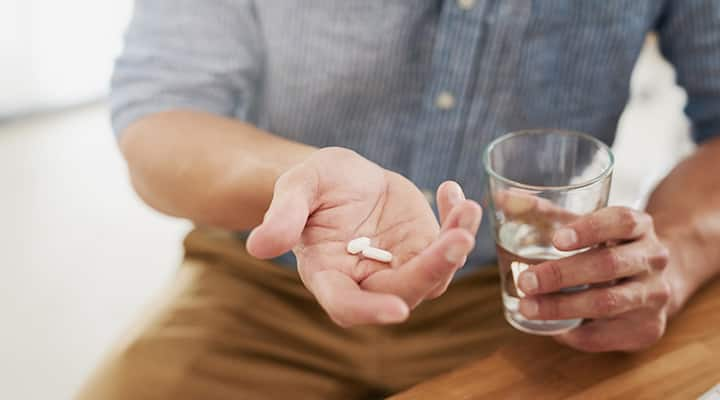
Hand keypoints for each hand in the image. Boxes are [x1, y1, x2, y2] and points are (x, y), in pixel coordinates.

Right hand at [246, 148, 481, 326]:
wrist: (342, 177)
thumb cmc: (314, 185)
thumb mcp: (297, 186)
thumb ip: (284, 214)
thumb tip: (258, 246)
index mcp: (328, 274)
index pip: (346, 304)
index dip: (369, 311)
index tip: (397, 309)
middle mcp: (366, 280)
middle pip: (402, 290)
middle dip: (432, 269)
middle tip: (457, 239)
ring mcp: (399, 266)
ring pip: (435, 274)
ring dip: (455, 245)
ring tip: (466, 208)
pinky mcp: (422, 248)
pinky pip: (448, 245)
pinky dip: (457, 222)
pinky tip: (452, 191)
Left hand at [516, 206, 672, 351]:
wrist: (653, 282)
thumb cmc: (605, 247)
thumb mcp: (583, 226)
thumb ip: (544, 212)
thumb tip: (501, 198)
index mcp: (639, 226)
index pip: (622, 221)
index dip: (589, 229)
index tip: (556, 239)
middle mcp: (653, 258)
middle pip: (609, 265)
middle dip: (562, 275)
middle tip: (525, 281)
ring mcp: (654, 295)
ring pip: (607, 302)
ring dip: (562, 307)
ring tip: (527, 307)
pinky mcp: (648, 328)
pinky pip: (606, 334)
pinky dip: (574, 333)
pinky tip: (550, 329)